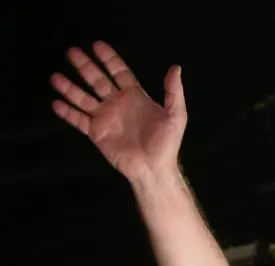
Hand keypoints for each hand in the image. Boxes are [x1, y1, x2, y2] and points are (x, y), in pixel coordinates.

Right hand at [51, 42, 185, 182]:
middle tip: (72, 52)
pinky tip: (56, 103)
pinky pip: (78, 120)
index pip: (119, 72)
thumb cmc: (167, 144)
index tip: (97, 45)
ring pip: (83, 98)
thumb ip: (173, 92)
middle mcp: (118, 104)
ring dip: (70, 88)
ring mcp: (106, 118)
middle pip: (97, 80)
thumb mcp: (175, 116)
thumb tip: (175, 68)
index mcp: (135, 97)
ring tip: (55, 77)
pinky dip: (67, 112)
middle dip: (85, 66)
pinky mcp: (97, 133)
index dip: (109, 59)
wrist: (154, 169)